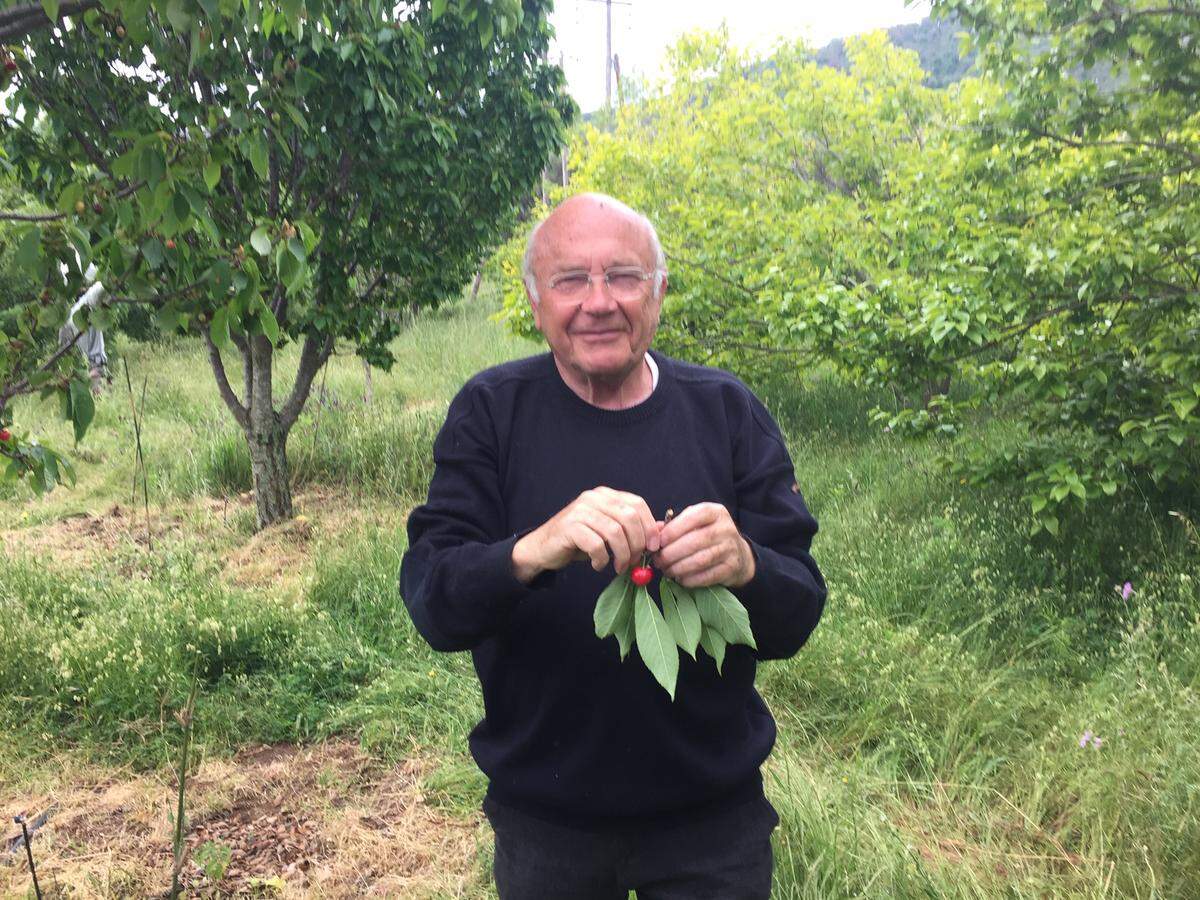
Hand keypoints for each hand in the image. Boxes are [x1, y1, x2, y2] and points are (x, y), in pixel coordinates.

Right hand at [511, 487, 659, 583]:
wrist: (543, 548)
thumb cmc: (579, 541)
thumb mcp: (608, 533)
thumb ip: (632, 529)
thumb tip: (661, 530)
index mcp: (606, 495)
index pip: (637, 503)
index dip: (649, 526)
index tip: (653, 548)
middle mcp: (593, 498)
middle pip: (629, 517)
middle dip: (637, 544)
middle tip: (635, 562)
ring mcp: (580, 511)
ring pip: (615, 532)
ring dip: (622, 555)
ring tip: (618, 567)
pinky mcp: (569, 527)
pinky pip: (596, 545)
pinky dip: (602, 559)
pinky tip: (598, 565)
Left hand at [652, 502, 754, 588]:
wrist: (739, 554)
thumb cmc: (709, 536)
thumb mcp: (695, 524)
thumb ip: (674, 526)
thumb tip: (653, 533)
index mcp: (715, 512)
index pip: (693, 517)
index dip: (673, 530)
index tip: (658, 542)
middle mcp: (725, 528)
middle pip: (695, 541)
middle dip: (672, 553)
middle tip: (658, 561)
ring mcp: (731, 548)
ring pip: (700, 560)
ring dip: (678, 568)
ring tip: (667, 570)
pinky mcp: (731, 567)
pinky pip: (707, 576)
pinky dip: (690, 579)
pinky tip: (680, 579)